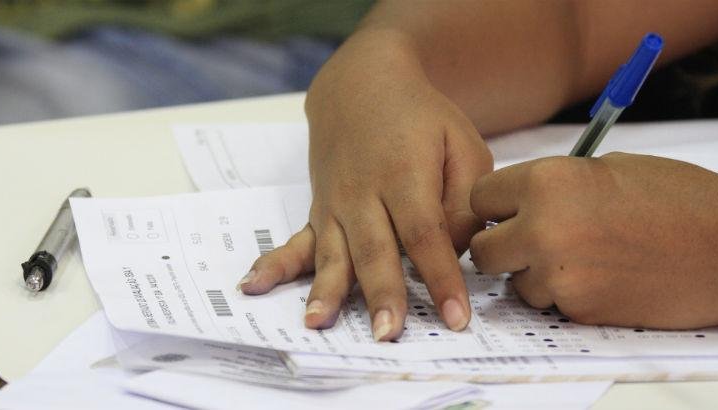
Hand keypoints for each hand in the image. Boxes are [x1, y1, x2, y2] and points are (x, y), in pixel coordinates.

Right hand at [238, 31, 492, 339]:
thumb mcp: (462, 145)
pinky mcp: (318, 211)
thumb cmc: (421, 120)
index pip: (425, 233)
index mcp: (405, 174)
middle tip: (388, 334)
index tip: (456, 318)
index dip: (440, 277)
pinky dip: (275, 265)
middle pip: (374, 249)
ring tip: (317, 323)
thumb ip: (464, 201)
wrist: (362, 87)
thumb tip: (457, 251)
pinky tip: (253, 286)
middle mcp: (363, 192)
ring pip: (332, 252)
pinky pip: (296, 242)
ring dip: (325, 290)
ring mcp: (334, 204)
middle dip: (382, 294)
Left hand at [469, 152, 717, 328]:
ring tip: (579, 255)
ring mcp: (558, 275)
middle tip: (528, 239)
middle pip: (481, 249)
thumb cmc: (677, 198)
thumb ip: (551, 185)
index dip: (495, 204)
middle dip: (501, 244)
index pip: (479, 198)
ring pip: (514, 281)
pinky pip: (548, 302)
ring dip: (533, 272)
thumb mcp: (606, 168)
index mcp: (546, 182)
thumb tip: (514, 203)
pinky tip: (598, 276)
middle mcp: (542, 229)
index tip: (508, 208)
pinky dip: (562, 293)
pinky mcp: (578, 310)